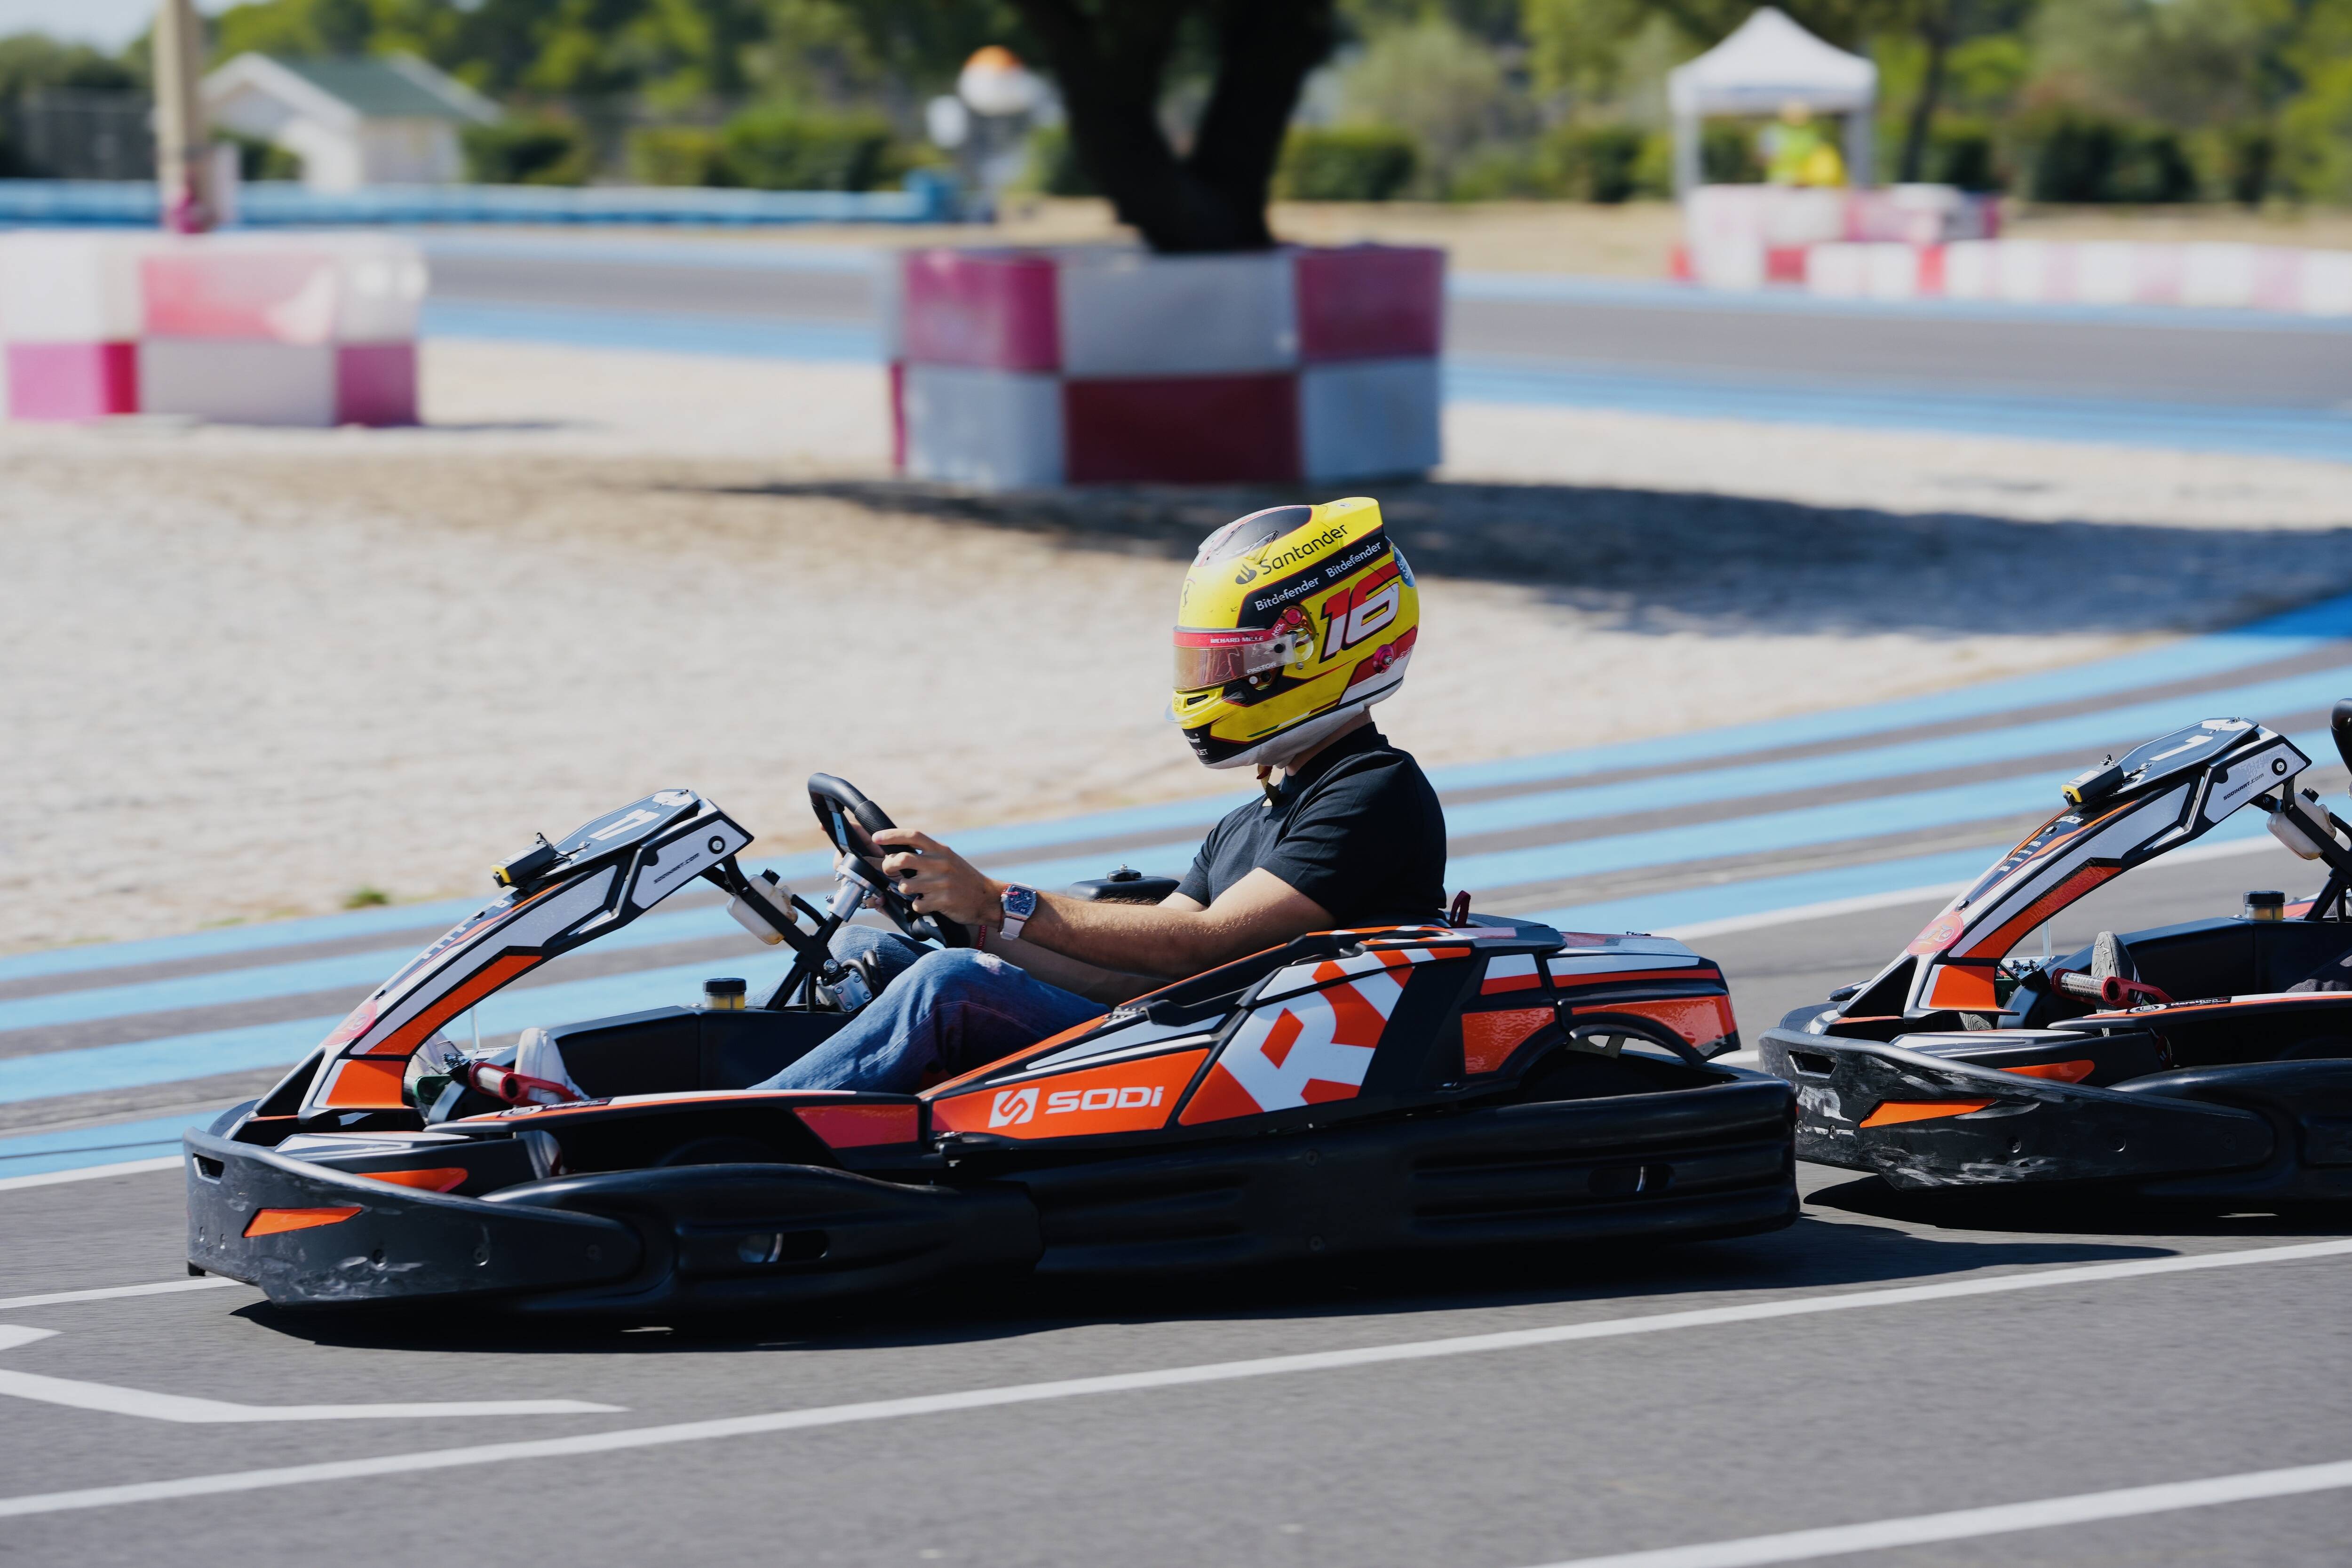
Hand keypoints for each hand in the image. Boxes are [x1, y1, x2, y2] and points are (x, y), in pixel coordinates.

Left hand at [872, 828, 1000, 929]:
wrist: (986, 898)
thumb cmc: (962, 878)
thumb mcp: (948, 859)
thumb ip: (927, 855)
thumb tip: (898, 854)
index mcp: (940, 850)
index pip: (912, 836)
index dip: (891, 835)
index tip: (876, 838)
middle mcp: (940, 863)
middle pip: (902, 859)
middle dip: (889, 866)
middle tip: (889, 870)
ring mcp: (941, 882)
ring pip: (906, 885)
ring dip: (905, 890)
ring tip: (915, 891)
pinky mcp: (943, 901)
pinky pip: (917, 904)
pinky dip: (918, 905)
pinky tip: (927, 903)